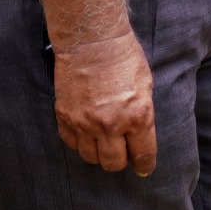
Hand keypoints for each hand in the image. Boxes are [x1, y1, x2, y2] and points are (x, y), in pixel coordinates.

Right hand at [53, 29, 156, 175]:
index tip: (143, 169)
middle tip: (123, 152)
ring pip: (90, 157)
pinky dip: (80, 143)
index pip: (142, 154)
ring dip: (99, 154)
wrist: (92, 40)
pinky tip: (86, 134)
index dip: (144, 165)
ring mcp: (84, 122)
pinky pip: (71, 143)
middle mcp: (110, 124)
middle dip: (121, 161)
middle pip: (114, 163)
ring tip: (104, 143)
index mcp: (137, 116)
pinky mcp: (65, 116)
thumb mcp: (145, 86)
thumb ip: (142, 114)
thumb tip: (140, 135)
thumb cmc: (124, 58)